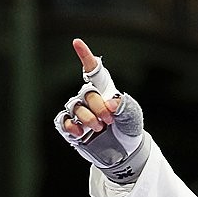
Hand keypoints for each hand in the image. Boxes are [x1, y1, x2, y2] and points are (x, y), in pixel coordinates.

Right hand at [53, 38, 151, 181]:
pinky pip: (64, 121)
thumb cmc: (129, 130)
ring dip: (87, 117)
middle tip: (109, 119)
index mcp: (105, 91)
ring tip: (99, 128)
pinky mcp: (73, 128)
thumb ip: (125, 106)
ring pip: (75, 107)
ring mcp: (81, 113)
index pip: (94, 71)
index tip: (77, 43)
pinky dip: (70, 125)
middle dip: (97, 105)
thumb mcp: (133, 117)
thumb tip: (111, 103)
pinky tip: (80, 132)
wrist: (125, 153)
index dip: (85, 56)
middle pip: (87, 93)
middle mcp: (90, 100)